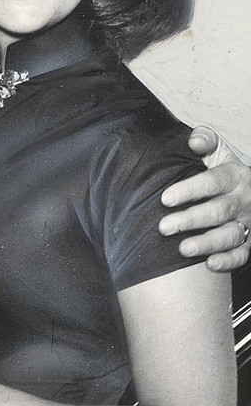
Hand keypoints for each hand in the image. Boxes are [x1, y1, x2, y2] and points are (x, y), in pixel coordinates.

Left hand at [159, 127, 250, 270]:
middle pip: (219, 211)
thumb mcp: (218, 152)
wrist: (248, 191)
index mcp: (235, 175)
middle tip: (164, 227)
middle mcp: (243, 200)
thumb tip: (194, 141)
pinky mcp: (249, 241)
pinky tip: (210, 264)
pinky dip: (228, 261)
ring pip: (230, 235)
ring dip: (207, 243)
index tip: (165, 199)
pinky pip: (242, 254)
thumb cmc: (223, 172)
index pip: (213, 182)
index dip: (190, 190)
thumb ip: (206, 141)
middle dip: (191, 220)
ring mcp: (248, 222)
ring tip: (182, 249)